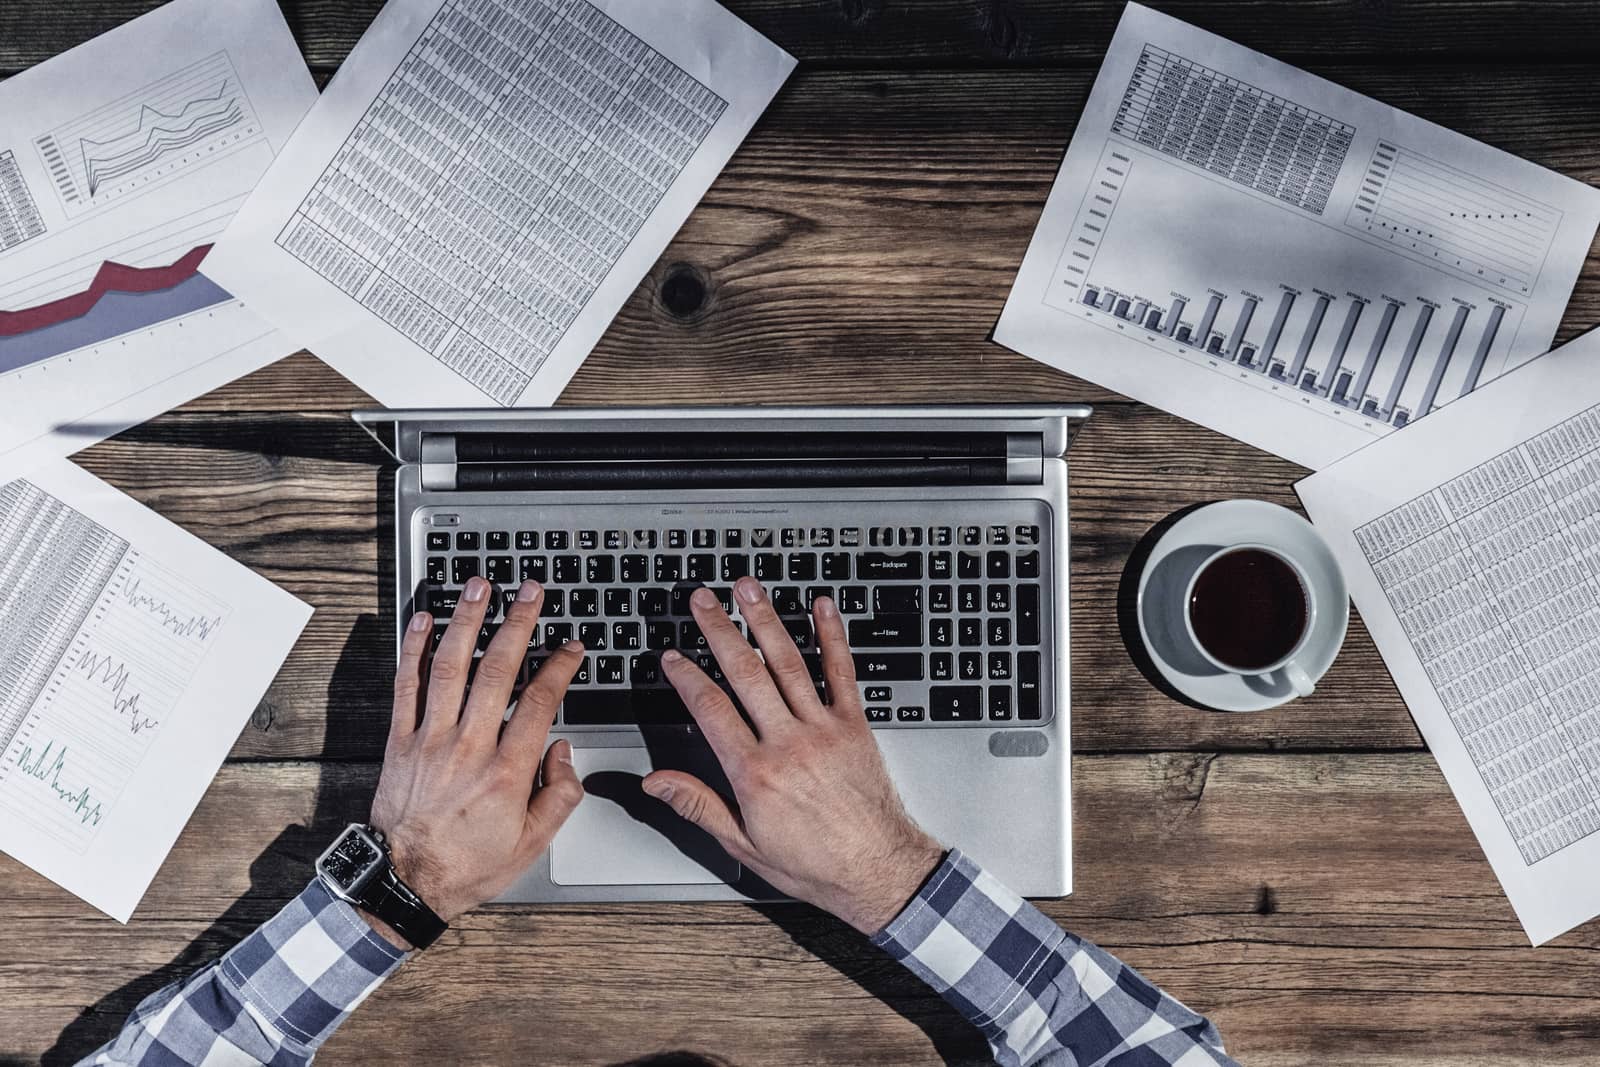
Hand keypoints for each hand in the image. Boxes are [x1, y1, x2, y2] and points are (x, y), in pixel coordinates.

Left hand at [367, 576, 584, 946]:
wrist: (405, 883)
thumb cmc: (467, 866)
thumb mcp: (532, 844)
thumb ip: (558, 795)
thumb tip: (563, 752)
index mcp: (507, 771)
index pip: (540, 702)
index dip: (559, 667)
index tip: (571, 647)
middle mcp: (469, 747)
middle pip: (497, 669)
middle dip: (517, 623)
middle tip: (530, 592)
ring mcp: (431, 740)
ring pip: (450, 666)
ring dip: (466, 620)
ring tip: (478, 586)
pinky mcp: (400, 741)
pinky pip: (406, 685)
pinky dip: (412, 649)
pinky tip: (423, 621)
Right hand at [643, 577, 943, 934]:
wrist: (877, 871)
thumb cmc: (815, 864)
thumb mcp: (744, 844)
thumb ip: (698, 805)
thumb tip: (657, 783)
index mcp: (755, 772)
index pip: (711, 710)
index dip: (687, 678)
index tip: (672, 656)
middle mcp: (788, 742)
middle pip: (745, 674)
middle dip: (719, 631)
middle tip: (702, 600)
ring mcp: (824, 729)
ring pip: (788, 664)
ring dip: (766, 621)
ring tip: (748, 589)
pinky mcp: (855, 726)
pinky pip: (842, 673)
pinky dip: (832, 637)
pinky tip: (823, 608)